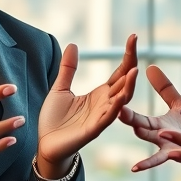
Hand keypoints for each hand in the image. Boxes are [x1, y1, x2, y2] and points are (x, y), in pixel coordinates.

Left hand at [37, 34, 138, 176]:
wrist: (46, 144)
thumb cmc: (55, 119)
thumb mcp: (60, 88)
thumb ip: (68, 69)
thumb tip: (72, 45)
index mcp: (100, 94)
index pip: (120, 72)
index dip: (127, 55)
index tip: (133, 37)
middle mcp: (105, 104)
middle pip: (125, 82)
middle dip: (131, 63)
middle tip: (135, 43)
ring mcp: (101, 117)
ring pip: (121, 100)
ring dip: (128, 86)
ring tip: (133, 70)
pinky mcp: (93, 130)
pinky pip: (108, 118)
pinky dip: (116, 108)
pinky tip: (120, 97)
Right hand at [119, 65, 180, 179]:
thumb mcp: (179, 105)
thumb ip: (164, 89)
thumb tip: (149, 66)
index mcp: (159, 124)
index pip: (139, 115)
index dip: (128, 106)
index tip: (116, 93)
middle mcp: (160, 136)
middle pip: (141, 126)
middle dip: (130, 118)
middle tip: (118, 109)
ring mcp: (168, 147)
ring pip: (152, 139)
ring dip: (145, 133)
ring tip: (136, 128)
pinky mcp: (179, 155)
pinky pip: (161, 159)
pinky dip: (148, 162)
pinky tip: (134, 167)